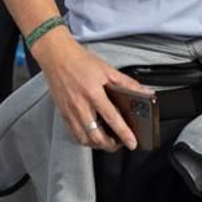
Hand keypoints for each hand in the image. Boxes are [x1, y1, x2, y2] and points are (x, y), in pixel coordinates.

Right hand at [38, 36, 153, 152]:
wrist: (56, 56)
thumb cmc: (80, 61)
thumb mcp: (107, 69)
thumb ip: (127, 83)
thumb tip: (145, 92)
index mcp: (93, 93)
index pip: (112, 119)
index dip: (124, 133)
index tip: (132, 142)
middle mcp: (80, 105)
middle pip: (96, 136)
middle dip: (111, 145)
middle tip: (120, 143)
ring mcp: (70, 111)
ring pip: (84, 139)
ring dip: (98, 145)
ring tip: (107, 141)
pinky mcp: (63, 113)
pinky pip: (74, 134)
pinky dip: (85, 139)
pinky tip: (91, 136)